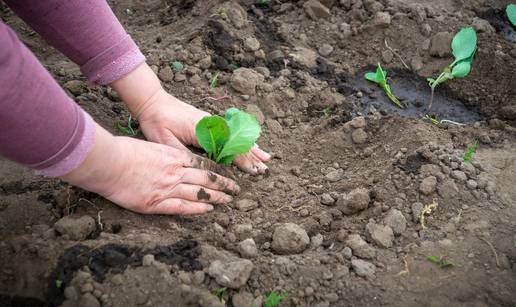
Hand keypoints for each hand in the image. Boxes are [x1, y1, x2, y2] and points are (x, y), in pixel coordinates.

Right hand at [62, 124, 238, 214]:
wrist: (108, 162)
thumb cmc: (124, 150)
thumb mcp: (150, 146)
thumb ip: (165, 154)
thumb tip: (174, 158)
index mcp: (173, 156)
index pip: (202, 163)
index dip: (217, 169)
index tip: (227, 173)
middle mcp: (175, 172)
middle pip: (206, 178)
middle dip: (223, 184)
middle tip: (236, 189)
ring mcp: (167, 188)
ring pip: (198, 193)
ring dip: (215, 197)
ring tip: (228, 201)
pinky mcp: (156, 203)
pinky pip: (182, 207)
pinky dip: (197, 209)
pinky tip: (208, 210)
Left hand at [138, 89, 270, 174]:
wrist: (152, 100)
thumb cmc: (157, 121)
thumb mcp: (165, 142)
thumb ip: (184, 155)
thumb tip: (202, 168)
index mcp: (204, 129)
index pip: (229, 147)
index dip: (242, 161)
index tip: (254, 172)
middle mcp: (213, 124)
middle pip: (238, 142)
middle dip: (252, 157)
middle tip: (265, 170)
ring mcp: (213, 121)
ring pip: (238, 136)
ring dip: (252, 148)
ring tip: (266, 158)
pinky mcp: (211, 121)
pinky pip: (232, 132)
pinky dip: (244, 140)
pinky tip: (251, 144)